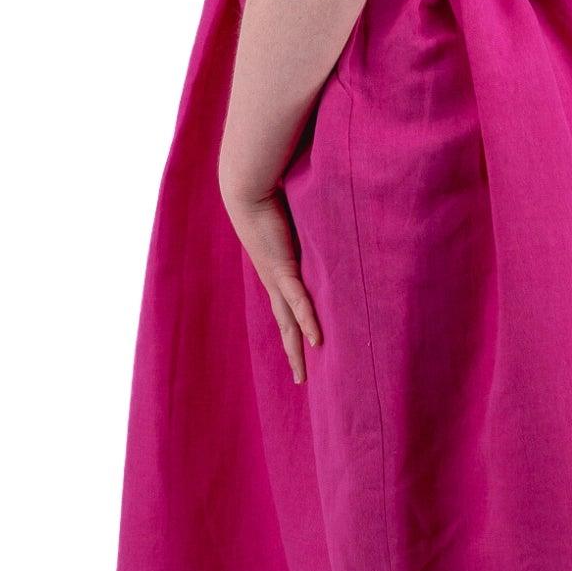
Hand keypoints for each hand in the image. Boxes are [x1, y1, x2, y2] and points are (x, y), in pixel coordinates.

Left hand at [222, 181, 322, 383]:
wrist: (248, 190)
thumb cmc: (273, 201)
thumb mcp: (297, 225)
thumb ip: (311, 234)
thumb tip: (323, 233)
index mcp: (277, 275)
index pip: (288, 311)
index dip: (296, 333)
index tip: (303, 352)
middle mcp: (275, 283)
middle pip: (286, 327)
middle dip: (294, 354)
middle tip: (302, 380)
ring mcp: (278, 278)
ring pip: (289, 323)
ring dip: (296, 350)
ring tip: (303, 374)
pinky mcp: (283, 267)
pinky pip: (298, 300)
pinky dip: (307, 320)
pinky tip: (316, 341)